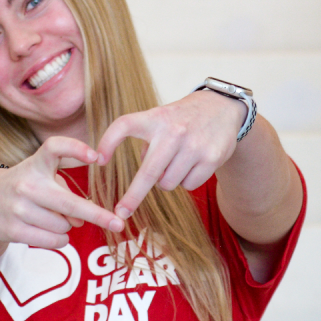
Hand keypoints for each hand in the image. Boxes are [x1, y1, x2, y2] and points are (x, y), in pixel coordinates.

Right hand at [0, 136, 124, 248]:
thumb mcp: (40, 173)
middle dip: (97, 215)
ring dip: (68, 226)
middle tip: (118, 224)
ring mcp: (18, 208)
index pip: (54, 148)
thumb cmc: (24, 184)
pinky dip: (60, 239)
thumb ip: (64, 188)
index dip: (76, 149)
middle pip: (69, 203)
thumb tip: (82, 220)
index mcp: (35, 164)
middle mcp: (26, 184)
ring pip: (63, 226)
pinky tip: (51, 231)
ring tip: (54, 218)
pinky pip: (53, 240)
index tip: (97, 156)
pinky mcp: (13, 230)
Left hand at [96, 90, 245, 220]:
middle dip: (132, 197)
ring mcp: (194, 145)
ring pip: (167, 183)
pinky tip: (192, 164)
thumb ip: (145, 142)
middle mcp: (173, 131)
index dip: (108, 142)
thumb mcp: (158, 120)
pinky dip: (186, 181)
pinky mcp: (211, 158)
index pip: (124, 125)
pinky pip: (188, 185)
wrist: (221, 108)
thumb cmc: (179, 120)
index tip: (99, 161)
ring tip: (174, 164)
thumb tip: (140, 179)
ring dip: (165, 182)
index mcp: (154, 118)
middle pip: (148, 173)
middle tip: (121, 212)